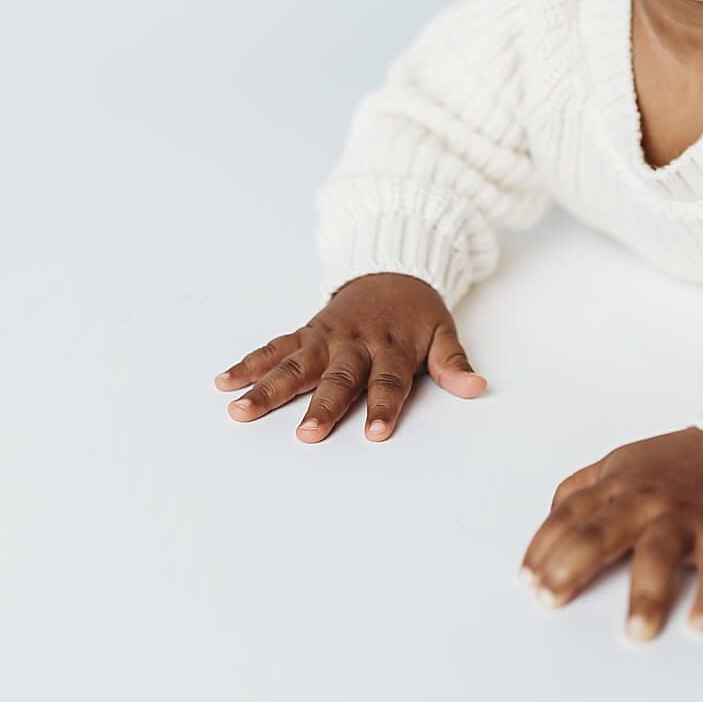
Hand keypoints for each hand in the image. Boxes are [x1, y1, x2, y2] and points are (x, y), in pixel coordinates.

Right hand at [214, 272, 484, 441]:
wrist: (391, 267)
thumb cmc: (417, 311)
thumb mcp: (443, 332)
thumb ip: (453, 364)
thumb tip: (477, 388)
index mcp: (391, 348)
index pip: (389, 383)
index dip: (384, 407)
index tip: (376, 433)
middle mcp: (355, 344)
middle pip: (337, 379)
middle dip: (322, 406)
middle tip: (307, 434)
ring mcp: (326, 337)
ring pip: (295, 365)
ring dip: (267, 387)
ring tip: (241, 410)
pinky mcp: (306, 332)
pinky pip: (275, 348)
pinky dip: (250, 363)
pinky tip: (225, 382)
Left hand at [519, 427, 702, 641]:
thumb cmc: (673, 465)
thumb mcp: (620, 464)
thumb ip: (581, 489)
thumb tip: (549, 522)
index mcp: (618, 484)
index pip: (570, 515)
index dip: (544, 547)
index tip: (529, 580)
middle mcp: (646, 498)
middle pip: (602, 532)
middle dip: (571, 567)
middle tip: (551, 600)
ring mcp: (684, 514)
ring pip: (660, 551)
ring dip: (647, 593)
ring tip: (637, 630)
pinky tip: (699, 621)